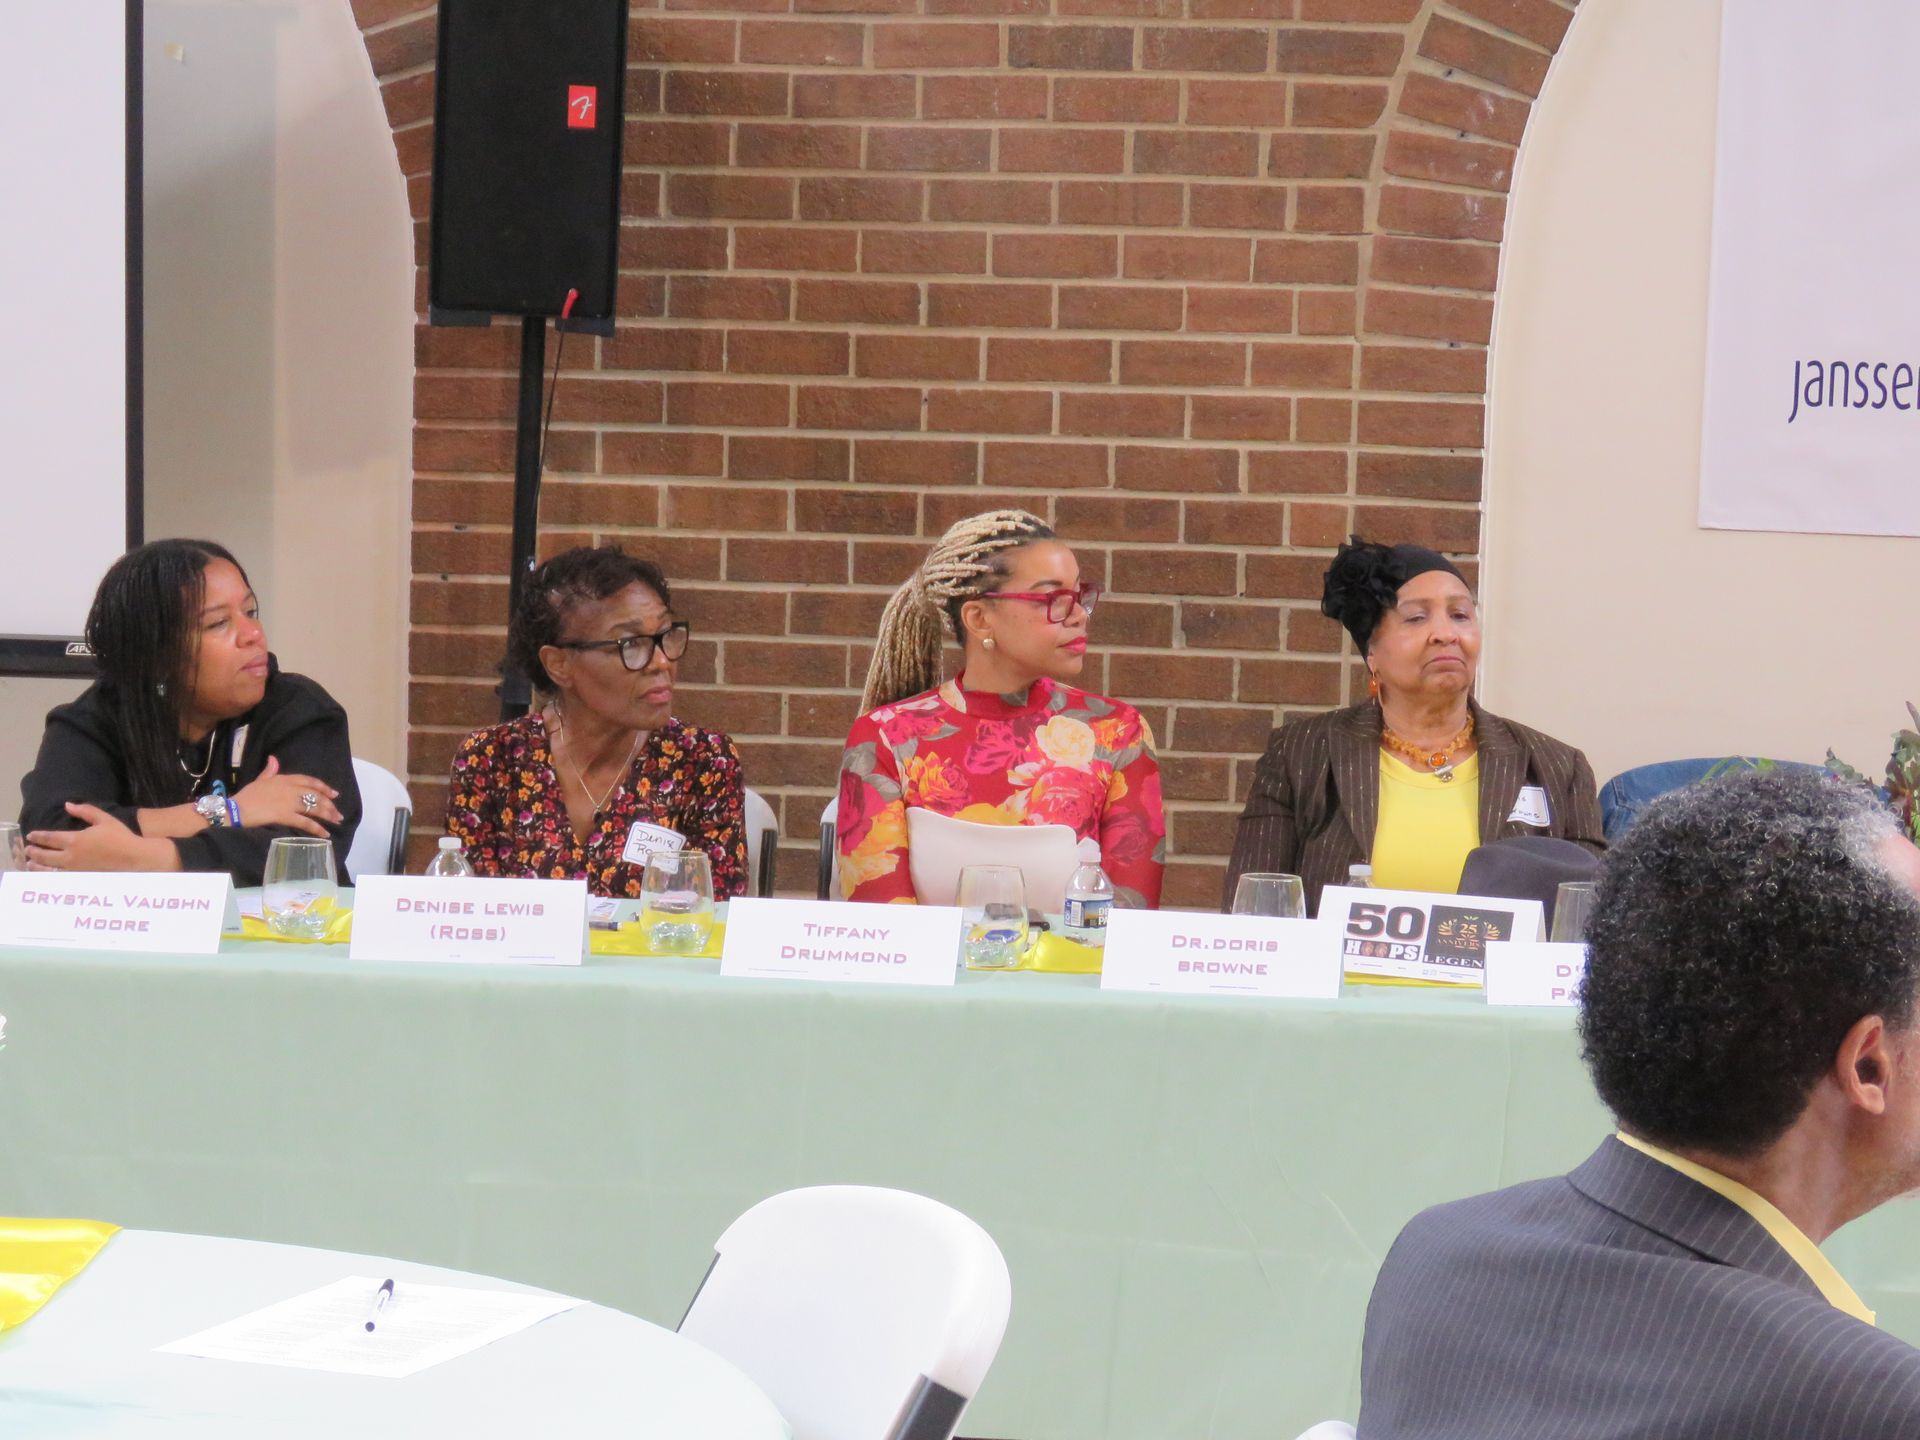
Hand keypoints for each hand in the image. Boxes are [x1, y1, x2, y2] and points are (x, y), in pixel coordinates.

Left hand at [27, 804, 179, 871]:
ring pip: (48, 869)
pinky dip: (48, 877)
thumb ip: (85, 811)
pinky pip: (59, 879)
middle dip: (34, 852)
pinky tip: (46, 875)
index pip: (49, 838)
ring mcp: (75, 870)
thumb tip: (68, 805)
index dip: (38, 837)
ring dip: (37, 866)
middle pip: (45, 855)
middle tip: (27, 850)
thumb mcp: (105, 819)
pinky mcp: (80, 880)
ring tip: (30, 864)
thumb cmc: (121, 837)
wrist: (135, 859)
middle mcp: (71, 856)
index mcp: (75, 840)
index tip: (30, 836)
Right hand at [233, 756, 342, 836]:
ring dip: (327, 815)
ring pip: (314, 807)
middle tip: (338, 813)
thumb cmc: (246, 796)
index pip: (309, 781)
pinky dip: (317, 828)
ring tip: (336, 821)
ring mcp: (288, 802)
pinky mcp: (285, 815)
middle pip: (315, 795)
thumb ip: (270, 771)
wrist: (235, 808)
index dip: (323, 787)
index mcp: (284, 779)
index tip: (334, 794)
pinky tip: (325, 834)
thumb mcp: (259, 780)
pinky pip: (305, 822)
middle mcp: (289, 788)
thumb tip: (274, 758)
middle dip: (329, 804)